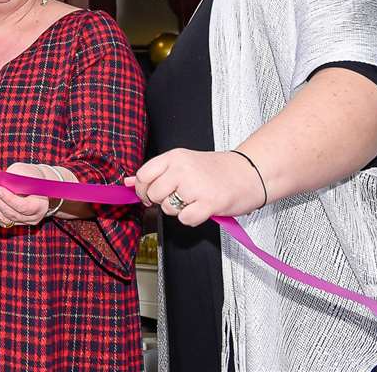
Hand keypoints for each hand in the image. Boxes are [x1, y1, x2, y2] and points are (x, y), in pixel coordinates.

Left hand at [0, 163, 54, 227]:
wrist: (35, 183)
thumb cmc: (31, 176)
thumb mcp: (25, 172)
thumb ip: (13, 178)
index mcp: (40, 206)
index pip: (23, 206)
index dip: (9, 198)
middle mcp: (33, 217)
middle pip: (11, 213)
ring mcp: (23, 221)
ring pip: (3, 217)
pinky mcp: (13, 221)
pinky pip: (0, 217)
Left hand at [128, 148, 265, 225]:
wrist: (250, 173)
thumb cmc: (216, 170)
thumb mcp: (183, 163)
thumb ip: (155, 173)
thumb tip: (126, 182)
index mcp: (174, 157)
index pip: (143, 175)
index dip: (142, 189)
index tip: (149, 194)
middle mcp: (182, 169)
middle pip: (153, 194)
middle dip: (162, 201)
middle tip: (177, 198)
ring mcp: (195, 186)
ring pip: (168, 208)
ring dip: (178, 210)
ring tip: (193, 200)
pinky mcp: (209, 203)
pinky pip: (185, 219)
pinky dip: (191, 218)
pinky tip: (201, 209)